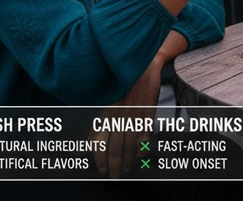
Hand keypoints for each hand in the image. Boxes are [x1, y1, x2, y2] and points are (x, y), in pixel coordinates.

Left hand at [93, 59, 160, 177]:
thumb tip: (93, 142)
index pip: (100, 142)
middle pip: (115, 147)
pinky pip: (145, 135)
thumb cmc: (124, 84)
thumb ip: (102, 119)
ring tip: (125, 169)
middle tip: (114, 176)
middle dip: (113, 165)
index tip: (100, 169)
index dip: (99, 159)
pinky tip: (139, 155)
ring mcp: (135, 114)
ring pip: (129, 144)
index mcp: (107, 112)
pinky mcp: (149, 113)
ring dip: (127, 160)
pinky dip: (142, 148)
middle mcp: (120, 115)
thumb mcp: (109, 101)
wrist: (143, 65)